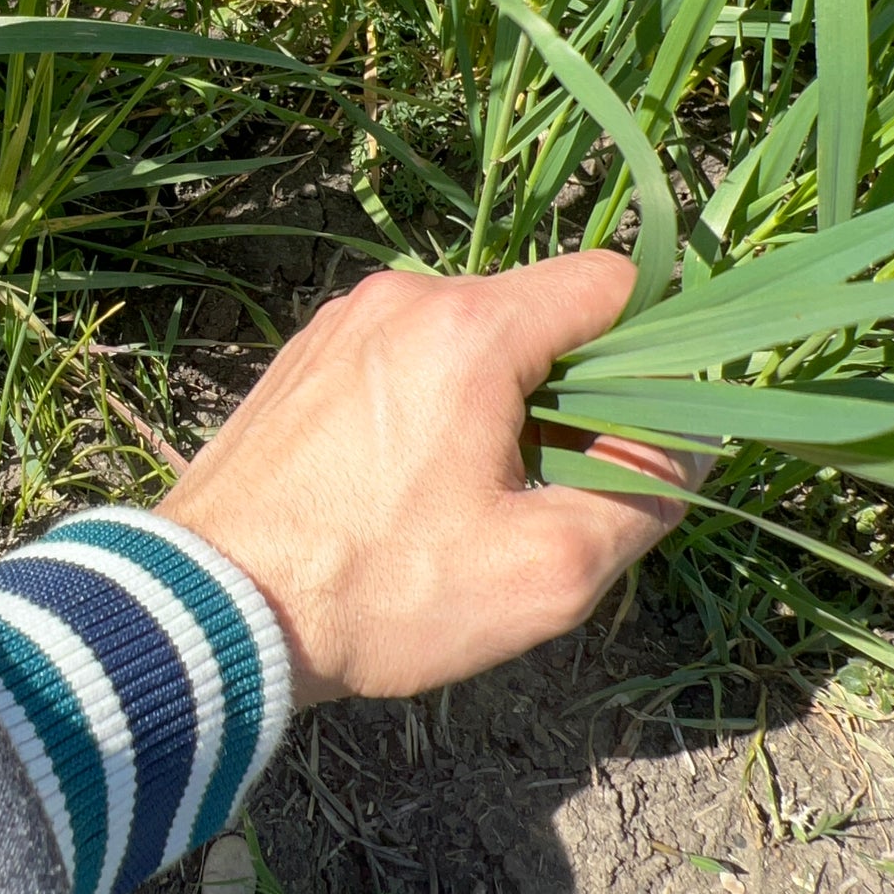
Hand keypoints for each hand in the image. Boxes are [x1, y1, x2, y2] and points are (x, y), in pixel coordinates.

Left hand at [156, 253, 700, 706]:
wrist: (203, 612)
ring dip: (500, 406)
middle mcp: (402, 296)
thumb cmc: (379, 593)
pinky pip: (402, 361)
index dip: (651, 350)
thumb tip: (689, 449)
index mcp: (468, 325)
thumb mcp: (544, 572)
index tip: (644, 429)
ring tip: (473, 506)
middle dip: (572, 392)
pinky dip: (432, 410)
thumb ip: (642, 499)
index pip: (608, 281)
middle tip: (557, 489)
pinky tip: (408, 495)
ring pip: (468, 341)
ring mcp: (340, 323)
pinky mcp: (300, 360)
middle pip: (537, 313)